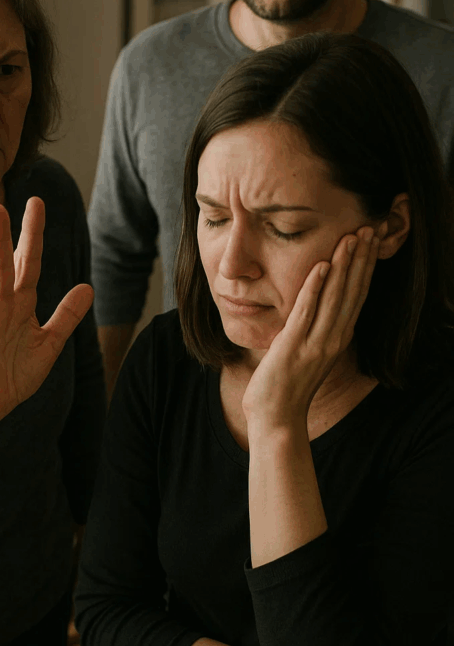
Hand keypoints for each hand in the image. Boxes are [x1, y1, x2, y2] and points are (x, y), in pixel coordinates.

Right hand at [0, 197, 93, 428]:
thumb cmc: (17, 370)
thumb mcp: (50, 342)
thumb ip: (66, 315)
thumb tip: (88, 287)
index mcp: (21, 303)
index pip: (29, 263)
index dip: (33, 235)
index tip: (35, 204)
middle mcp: (0, 306)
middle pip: (1, 268)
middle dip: (1, 240)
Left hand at [241, 226, 379, 425]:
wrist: (276, 416)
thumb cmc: (286, 384)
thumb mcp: (306, 349)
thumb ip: (313, 327)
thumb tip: (313, 303)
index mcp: (337, 337)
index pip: (356, 295)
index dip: (365, 266)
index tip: (370, 240)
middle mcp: (333, 338)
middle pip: (352, 291)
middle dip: (361, 258)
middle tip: (369, 228)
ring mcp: (316, 342)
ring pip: (335, 297)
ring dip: (344, 265)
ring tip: (351, 238)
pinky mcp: (294, 346)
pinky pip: (307, 311)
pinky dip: (315, 288)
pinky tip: (321, 265)